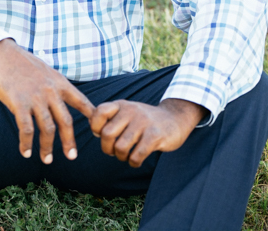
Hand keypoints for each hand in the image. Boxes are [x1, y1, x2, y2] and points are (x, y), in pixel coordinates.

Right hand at [0, 39, 94, 164]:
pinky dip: (27, 143)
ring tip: (47, 160)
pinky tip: (26, 152)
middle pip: (66, 121)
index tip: (97, 130)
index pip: (81, 101)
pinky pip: (26, 128)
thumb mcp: (44, 69)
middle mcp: (51, 91)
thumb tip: (58, 97)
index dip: (91, 116)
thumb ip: (53, 84)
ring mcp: (35, 97)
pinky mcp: (19, 102)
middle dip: (69, 141)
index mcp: (59, 82)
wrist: (0, 52)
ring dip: (47, 147)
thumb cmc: (20, 62)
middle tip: (71, 156)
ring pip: (47, 128)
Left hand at [89, 98, 206, 167]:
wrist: (175, 118)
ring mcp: (144, 123)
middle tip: (113, 152)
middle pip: (107, 134)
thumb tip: (92, 127)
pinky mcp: (155, 136)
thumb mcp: (127, 112)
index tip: (102, 135)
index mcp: (121, 105)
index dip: (96, 127)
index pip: (99, 112)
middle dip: (107, 148)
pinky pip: (136, 155)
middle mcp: (131, 111)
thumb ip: (110, 118)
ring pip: (121, 147)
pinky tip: (136, 160)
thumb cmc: (145, 120)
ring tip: (125, 156)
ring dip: (121, 157)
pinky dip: (133, 162)